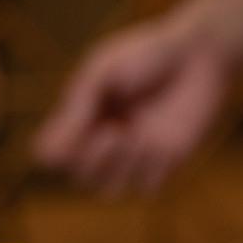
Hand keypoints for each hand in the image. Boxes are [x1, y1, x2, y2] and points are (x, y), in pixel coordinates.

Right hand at [33, 13, 230, 193]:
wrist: (199, 53)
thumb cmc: (147, 55)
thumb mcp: (102, 74)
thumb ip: (75, 112)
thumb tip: (43, 158)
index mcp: (83, 118)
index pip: (54, 154)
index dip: (55, 155)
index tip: (69, 138)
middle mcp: (105, 140)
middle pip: (80, 177)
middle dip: (90, 161)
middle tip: (112, 132)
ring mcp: (136, 154)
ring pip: (110, 189)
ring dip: (117, 166)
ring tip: (133, 134)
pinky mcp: (168, 162)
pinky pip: (147, 187)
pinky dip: (147, 169)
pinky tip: (158, 141)